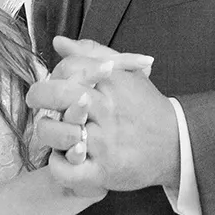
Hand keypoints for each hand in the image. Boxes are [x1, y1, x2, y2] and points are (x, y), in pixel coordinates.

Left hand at [23, 37, 176, 191]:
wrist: (177, 144)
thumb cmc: (145, 107)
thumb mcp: (125, 73)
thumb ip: (91, 54)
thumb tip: (58, 42)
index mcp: (112, 83)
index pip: (68, 68)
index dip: (53, 73)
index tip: (53, 82)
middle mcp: (108, 110)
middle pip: (59, 95)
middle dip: (39, 96)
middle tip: (37, 102)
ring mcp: (106, 143)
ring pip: (58, 133)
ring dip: (47, 132)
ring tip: (53, 132)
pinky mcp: (104, 172)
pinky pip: (66, 170)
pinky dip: (57, 166)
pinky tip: (62, 158)